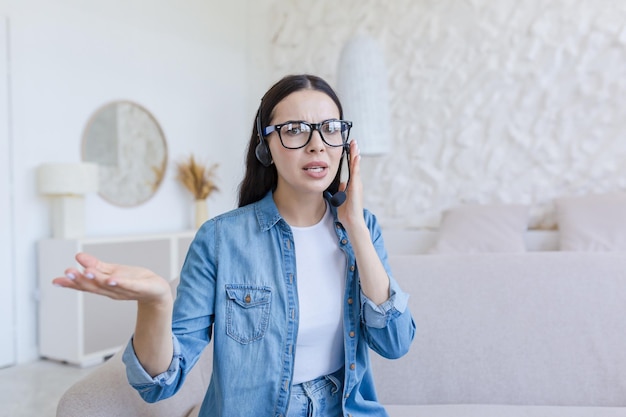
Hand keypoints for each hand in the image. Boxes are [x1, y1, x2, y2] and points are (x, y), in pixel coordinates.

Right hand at [52, 252, 172, 306]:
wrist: (156, 290)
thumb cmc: (134, 280)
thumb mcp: (113, 271)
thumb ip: (96, 265)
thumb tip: (78, 256)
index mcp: (104, 286)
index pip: (86, 285)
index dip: (71, 283)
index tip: (57, 280)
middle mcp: (112, 290)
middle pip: (94, 286)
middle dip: (80, 280)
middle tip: (67, 272)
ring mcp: (125, 290)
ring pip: (108, 285)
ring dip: (97, 279)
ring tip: (85, 271)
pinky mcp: (139, 287)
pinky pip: (128, 285)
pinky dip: (120, 282)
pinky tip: (112, 279)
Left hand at [337, 139, 364, 229]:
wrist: (352, 221)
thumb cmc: (347, 212)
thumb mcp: (342, 198)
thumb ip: (342, 190)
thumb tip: (342, 183)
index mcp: (352, 185)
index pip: (352, 168)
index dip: (351, 158)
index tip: (350, 148)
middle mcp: (356, 183)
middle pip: (355, 164)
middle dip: (354, 152)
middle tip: (353, 141)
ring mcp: (357, 184)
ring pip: (356, 166)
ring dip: (355, 155)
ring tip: (355, 144)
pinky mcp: (356, 187)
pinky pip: (356, 173)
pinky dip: (355, 164)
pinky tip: (356, 156)